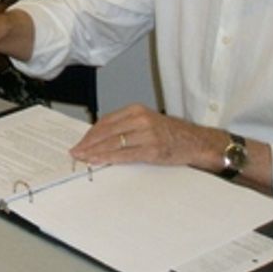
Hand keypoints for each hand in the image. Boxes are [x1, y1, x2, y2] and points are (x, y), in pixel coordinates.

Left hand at [70, 104, 221, 168]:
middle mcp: (139, 119)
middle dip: (88, 143)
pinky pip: (124, 155)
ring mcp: (146, 134)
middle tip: (76, 152)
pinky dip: (108, 158)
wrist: (196, 141)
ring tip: (83, 158)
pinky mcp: (151, 150)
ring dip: (94, 152)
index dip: (90, 134)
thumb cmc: (171, 133)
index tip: (80, 143)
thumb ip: (125, 126)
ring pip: (112, 143)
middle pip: (106, 132)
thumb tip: (100, 138)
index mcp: (136, 110)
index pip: (105, 122)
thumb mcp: (146, 121)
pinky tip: (99, 161)